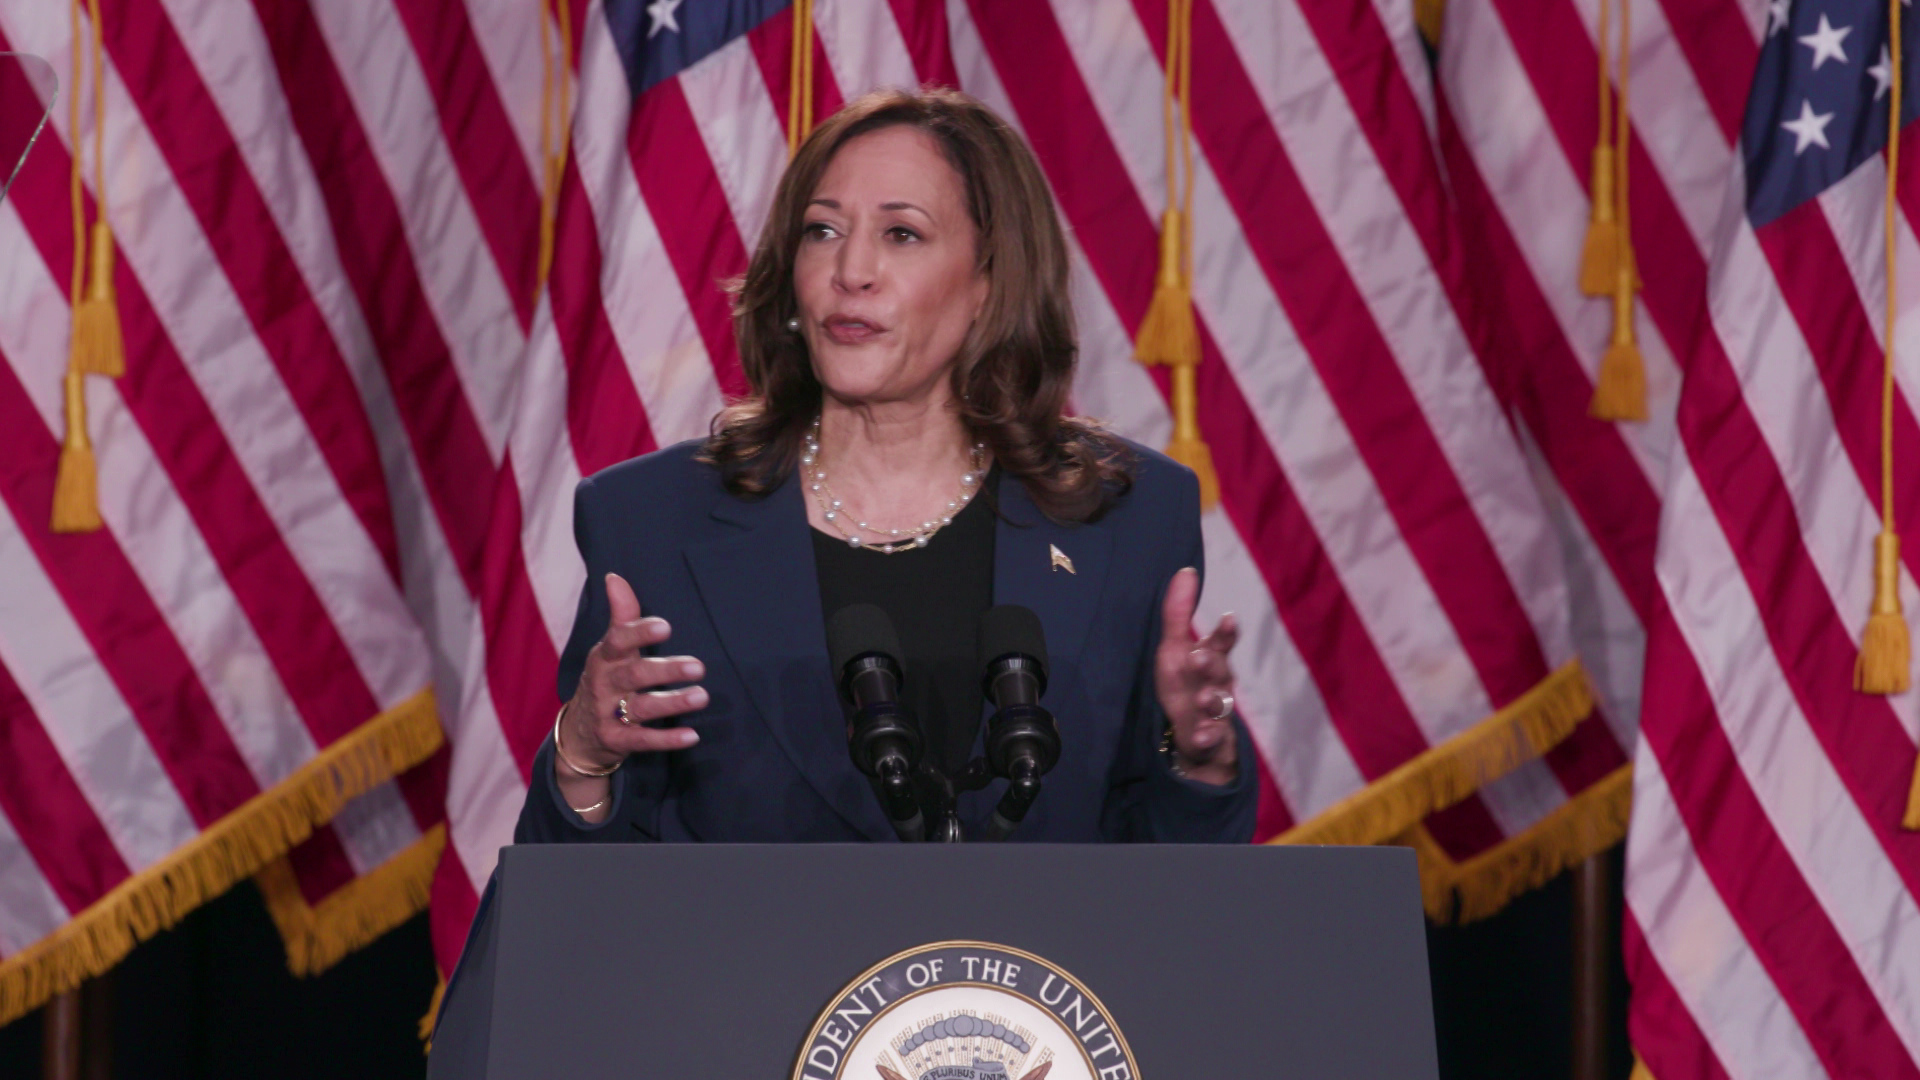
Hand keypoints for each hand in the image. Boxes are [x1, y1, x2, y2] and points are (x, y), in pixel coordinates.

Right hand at [560, 572, 706, 774]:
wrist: (578, 734)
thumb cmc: (606, 680)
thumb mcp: (609, 649)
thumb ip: (621, 616)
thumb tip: (615, 577)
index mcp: (604, 658)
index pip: (618, 641)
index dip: (639, 633)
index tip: (665, 627)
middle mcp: (604, 685)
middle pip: (634, 676)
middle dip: (666, 670)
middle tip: (699, 667)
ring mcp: (607, 714)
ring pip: (641, 708)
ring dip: (672, 703)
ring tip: (701, 697)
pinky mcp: (615, 741)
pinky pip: (642, 741)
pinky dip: (667, 740)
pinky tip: (692, 736)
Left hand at [1154, 567, 1239, 785]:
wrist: (1195, 736)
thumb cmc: (1186, 684)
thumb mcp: (1174, 649)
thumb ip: (1178, 613)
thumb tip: (1186, 571)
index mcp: (1210, 659)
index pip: (1221, 643)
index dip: (1225, 632)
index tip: (1227, 618)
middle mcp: (1217, 683)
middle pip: (1220, 671)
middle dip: (1211, 663)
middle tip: (1198, 657)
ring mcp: (1215, 711)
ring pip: (1219, 704)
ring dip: (1211, 700)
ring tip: (1201, 699)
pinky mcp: (1211, 738)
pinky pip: (1212, 738)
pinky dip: (1208, 736)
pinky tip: (1202, 735)